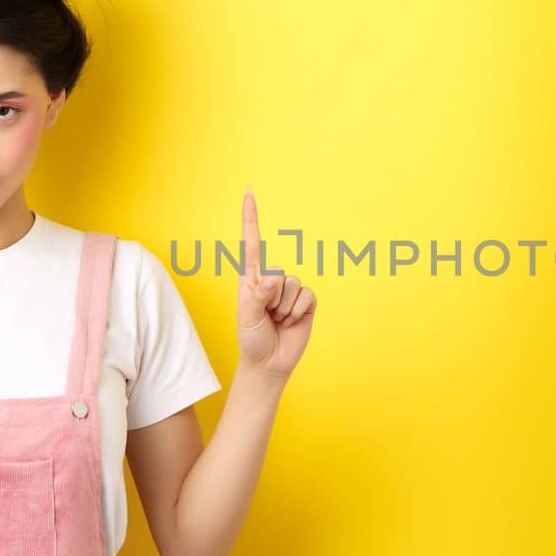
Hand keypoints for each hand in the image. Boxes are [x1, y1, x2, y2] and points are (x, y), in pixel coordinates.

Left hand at [236, 188, 315, 383]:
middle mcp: (271, 280)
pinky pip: (307, 297)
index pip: (252, 244)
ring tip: (277, 321)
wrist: (270, 364)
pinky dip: (299, 312)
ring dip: (285, 309)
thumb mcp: (247, 318)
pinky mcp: (306, 302)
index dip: (251, 218)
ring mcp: (289, 291)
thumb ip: (257, 296)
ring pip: (294, 286)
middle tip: (266, 317)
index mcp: (251, 279)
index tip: (249, 192)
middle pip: (278, 273)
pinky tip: (291, 322)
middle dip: (272, 298)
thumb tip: (273, 278)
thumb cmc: (252, 339)